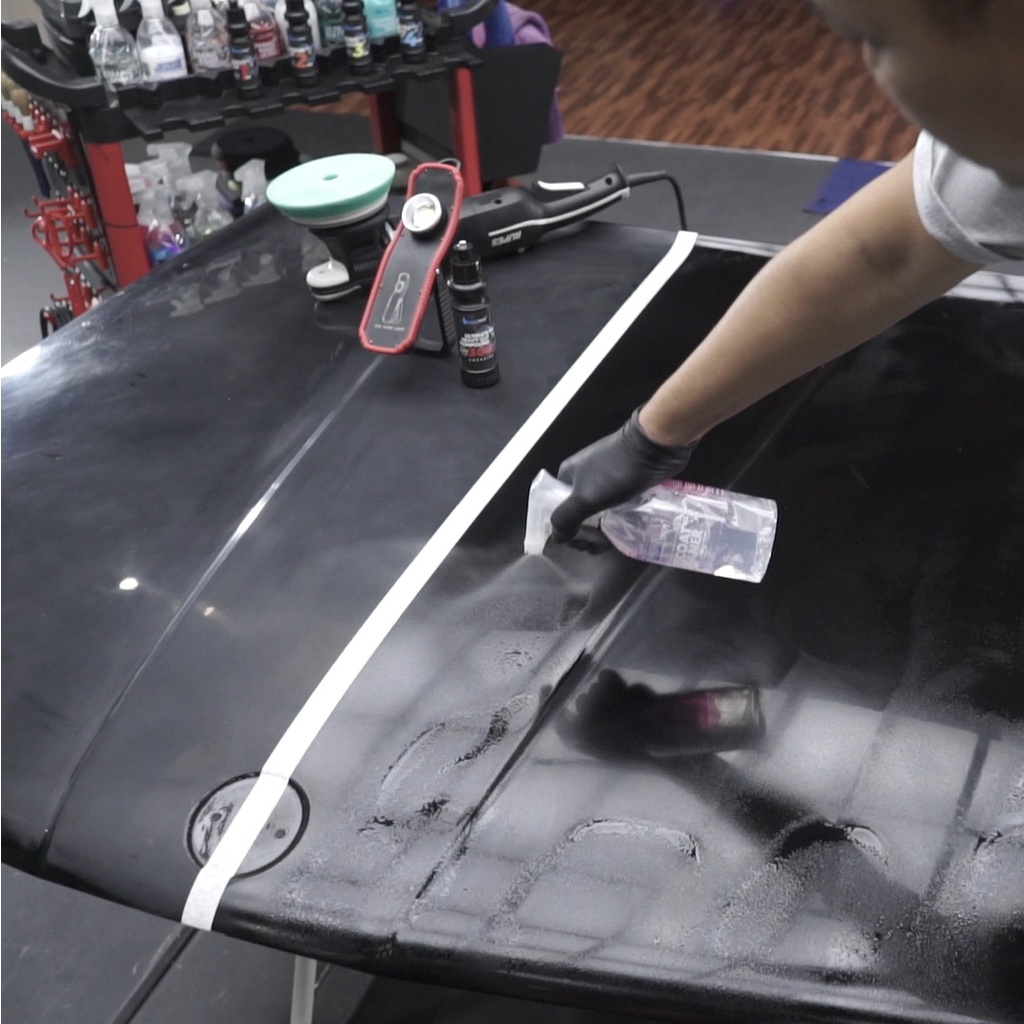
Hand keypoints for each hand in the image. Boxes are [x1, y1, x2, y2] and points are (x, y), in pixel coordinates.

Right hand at [549, 408, 696, 540]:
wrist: (655, 448)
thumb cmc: (617, 472)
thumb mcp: (584, 498)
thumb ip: (565, 519)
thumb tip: (557, 538)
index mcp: (567, 475)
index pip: (555, 508)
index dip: (563, 528)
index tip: (580, 542)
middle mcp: (583, 477)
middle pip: (576, 513)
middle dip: (584, 532)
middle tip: (597, 544)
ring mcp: (604, 480)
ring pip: (596, 512)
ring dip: (600, 529)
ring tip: (608, 542)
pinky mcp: (624, 483)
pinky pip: (614, 507)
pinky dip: (616, 520)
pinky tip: (622, 530)